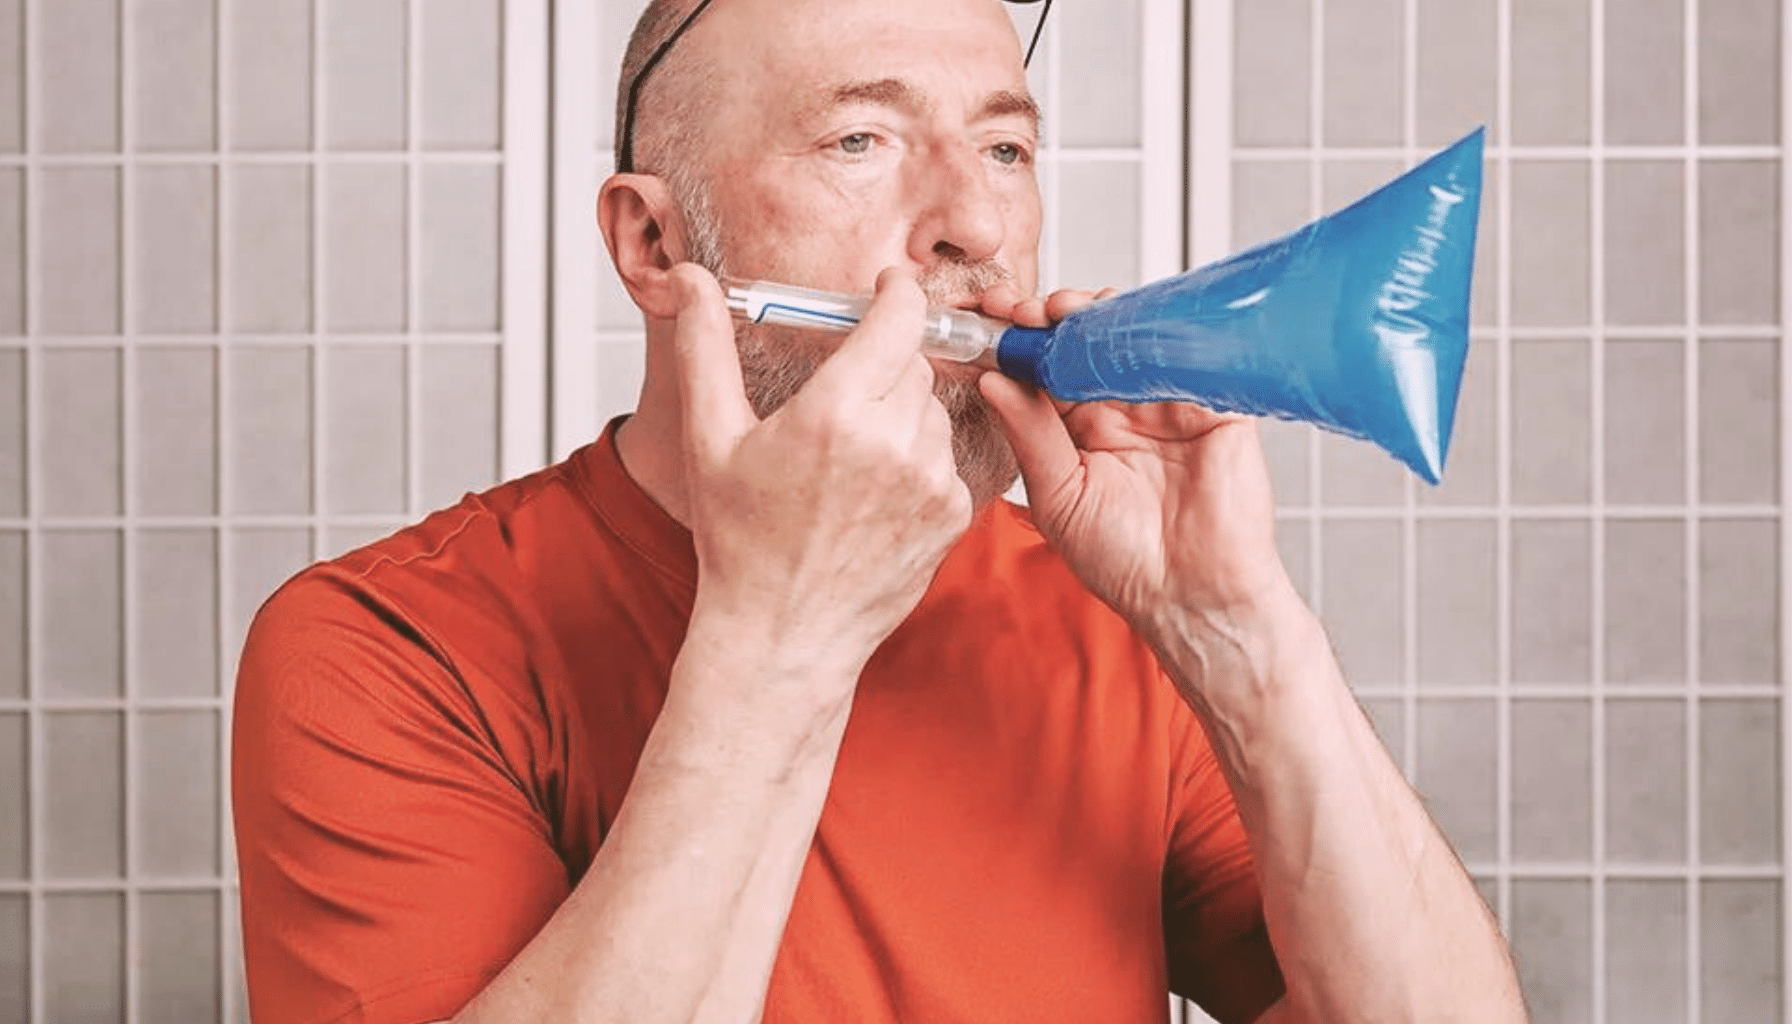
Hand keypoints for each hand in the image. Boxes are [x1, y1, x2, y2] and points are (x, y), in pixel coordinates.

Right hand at [669, 264, 973, 685]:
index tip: (886, 289)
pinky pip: (946, 457)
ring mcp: (930, 482)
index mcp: (834, 414)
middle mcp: (893, 444)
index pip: (898, 319)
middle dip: (882, 366)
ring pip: (933, 410)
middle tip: (840, 399)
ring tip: (851, 459)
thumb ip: (705, 347)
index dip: (896, 294)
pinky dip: (918, 461)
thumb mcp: (710, 439)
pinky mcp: (953, 515)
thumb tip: (690, 280)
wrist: (784, 634)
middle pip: (915, 363)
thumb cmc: (741, 543)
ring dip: (902, 415)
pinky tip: (873, 492)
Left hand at [976, 287, 1303, 668]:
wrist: (1193, 597)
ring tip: (1062, 313)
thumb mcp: (1059, 495)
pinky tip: (1121, 327)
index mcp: (1080, 429)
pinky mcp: (1215, 401)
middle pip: (1085, 339)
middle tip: (1020, 310)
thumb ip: (1028, 435)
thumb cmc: (1126, 562)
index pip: (1044, 368)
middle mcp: (1122, 407)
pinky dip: (1157, 331)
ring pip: (1133, 334)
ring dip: (1095, 314)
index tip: (984, 321)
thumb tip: (990, 379)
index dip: (1015, 341)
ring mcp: (1168, 400)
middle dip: (1049, 317)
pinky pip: (1189, 352)